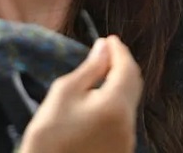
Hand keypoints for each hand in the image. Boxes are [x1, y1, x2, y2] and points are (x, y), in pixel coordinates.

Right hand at [19, 36, 142, 152]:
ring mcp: (126, 140)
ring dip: (120, 83)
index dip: (120, 51)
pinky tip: (101, 98)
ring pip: (129, 102)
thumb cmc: (49, 134)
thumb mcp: (65, 92)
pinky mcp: (120, 150)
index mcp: (115, 106)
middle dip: (123, 65)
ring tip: (103, 71)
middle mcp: (128, 124)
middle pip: (134, 85)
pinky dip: (116, 102)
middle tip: (108, 51)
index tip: (110, 39)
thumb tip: (104, 47)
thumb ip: (90, 68)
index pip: (127, 68)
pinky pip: (124, 118)